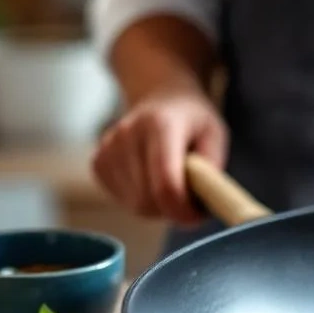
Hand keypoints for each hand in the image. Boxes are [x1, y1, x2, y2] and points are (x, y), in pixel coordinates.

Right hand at [92, 85, 229, 224]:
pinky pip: (122, 200)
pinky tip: (152, 182)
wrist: (159, 97)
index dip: (183, 210)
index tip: (199, 215)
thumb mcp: (215, 135)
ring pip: (135, 205)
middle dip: (173, 211)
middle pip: (148, 200)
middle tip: (190, 201)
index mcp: (160, 124)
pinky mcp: (98, 161)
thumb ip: (212, 169)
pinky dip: (141, 202)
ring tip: (173, 186)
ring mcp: (108, 147)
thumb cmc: (192, 121)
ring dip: (159, 208)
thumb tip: (205, 201)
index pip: (166, 184)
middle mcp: (128, 133)